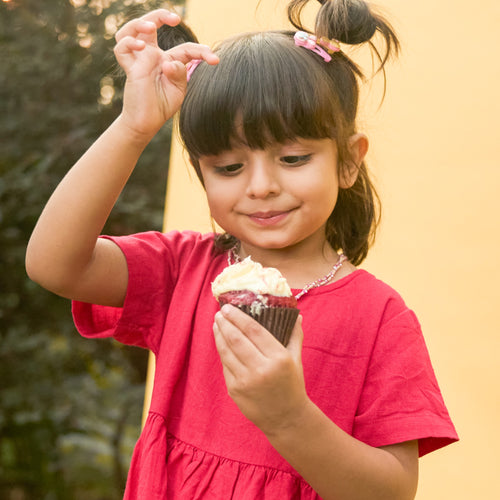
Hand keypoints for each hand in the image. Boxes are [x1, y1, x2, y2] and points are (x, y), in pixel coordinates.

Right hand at [113, 9, 218, 138]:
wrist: (146, 123)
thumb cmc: (161, 106)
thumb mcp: (178, 90)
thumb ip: (179, 74)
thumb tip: (169, 62)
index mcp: (168, 61)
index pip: (185, 48)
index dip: (201, 51)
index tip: (215, 61)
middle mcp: (153, 56)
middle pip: (151, 24)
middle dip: (161, 15)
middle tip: (176, 18)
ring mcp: (140, 61)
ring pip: (131, 30)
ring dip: (140, 23)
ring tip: (151, 28)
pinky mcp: (130, 69)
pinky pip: (121, 48)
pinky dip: (129, 43)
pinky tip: (141, 47)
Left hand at [213, 305, 308, 435]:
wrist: (286, 418)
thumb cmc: (292, 385)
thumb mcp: (296, 359)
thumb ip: (294, 336)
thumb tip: (297, 316)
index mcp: (278, 358)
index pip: (254, 331)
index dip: (239, 317)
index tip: (229, 307)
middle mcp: (261, 369)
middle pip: (236, 339)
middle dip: (225, 323)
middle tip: (219, 312)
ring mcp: (245, 381)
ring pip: (226, 352)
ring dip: (219, 335)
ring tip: (217, 323)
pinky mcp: (234, 390)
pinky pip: (225, 366)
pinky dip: (222, 352)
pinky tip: (221, 342)